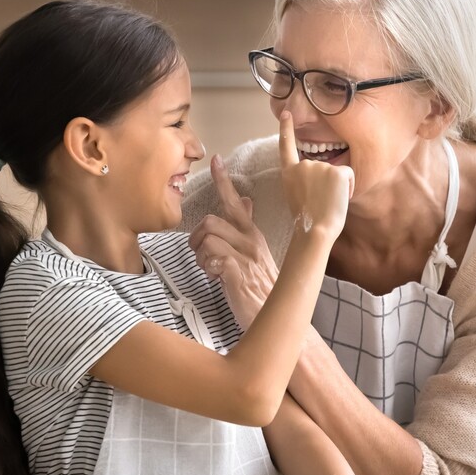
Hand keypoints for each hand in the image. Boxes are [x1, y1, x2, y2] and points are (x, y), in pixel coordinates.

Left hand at [188, 155, 279, 329]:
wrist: (279, 315)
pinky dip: (209, 269)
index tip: (216, 159)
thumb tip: (246, 201)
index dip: (224, 181)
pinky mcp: (238, 275)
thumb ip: (247, 227)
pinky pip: (213, 260)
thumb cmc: (263, 286)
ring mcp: (245, 258)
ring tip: (212, 271)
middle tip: (200, 254)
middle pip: (211, 222)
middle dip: (196, 237)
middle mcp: (250, 242)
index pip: (236, 203)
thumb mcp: (257, 252)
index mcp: (252, 235)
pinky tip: (217, 279)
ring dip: (201, 258)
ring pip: (207, 241)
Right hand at [277, 111, 352, 239]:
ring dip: (337, 188)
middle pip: (323, 168)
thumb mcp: (296, 195)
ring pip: (336, 173)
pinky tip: (340, 199)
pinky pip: (348, 176)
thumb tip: (315, 178)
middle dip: (327, 184)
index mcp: (289, 173)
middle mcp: (303, 165)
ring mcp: (320, 167)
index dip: (286, 129)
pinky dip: (349, 188)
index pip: (286, 146)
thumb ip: (302, 180)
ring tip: (328, 203)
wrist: (314, 230)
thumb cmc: (307, 221)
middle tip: (320, 202)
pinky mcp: (336, 172)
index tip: (286, 113)